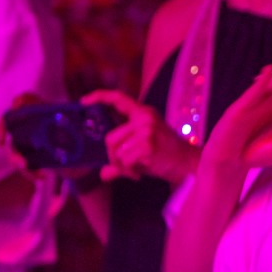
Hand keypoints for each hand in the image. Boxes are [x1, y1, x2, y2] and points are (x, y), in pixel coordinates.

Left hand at [82, 89, 198, 184]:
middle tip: (125, 166)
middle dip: (113, 157)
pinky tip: (140, 172)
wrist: (187, 165)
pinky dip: (129, 171)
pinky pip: (125, 160)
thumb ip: (120, 159)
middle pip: (110, 139)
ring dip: (122, 166)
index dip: (100, 97)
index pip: (119, 99)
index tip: (83, 101)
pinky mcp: (148, 144)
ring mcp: (147, 130)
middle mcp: (145, 118)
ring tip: (135, 170)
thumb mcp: (141, 151)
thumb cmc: (164, 157)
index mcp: (143, 114)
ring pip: (116, 152)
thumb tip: (103, 174)